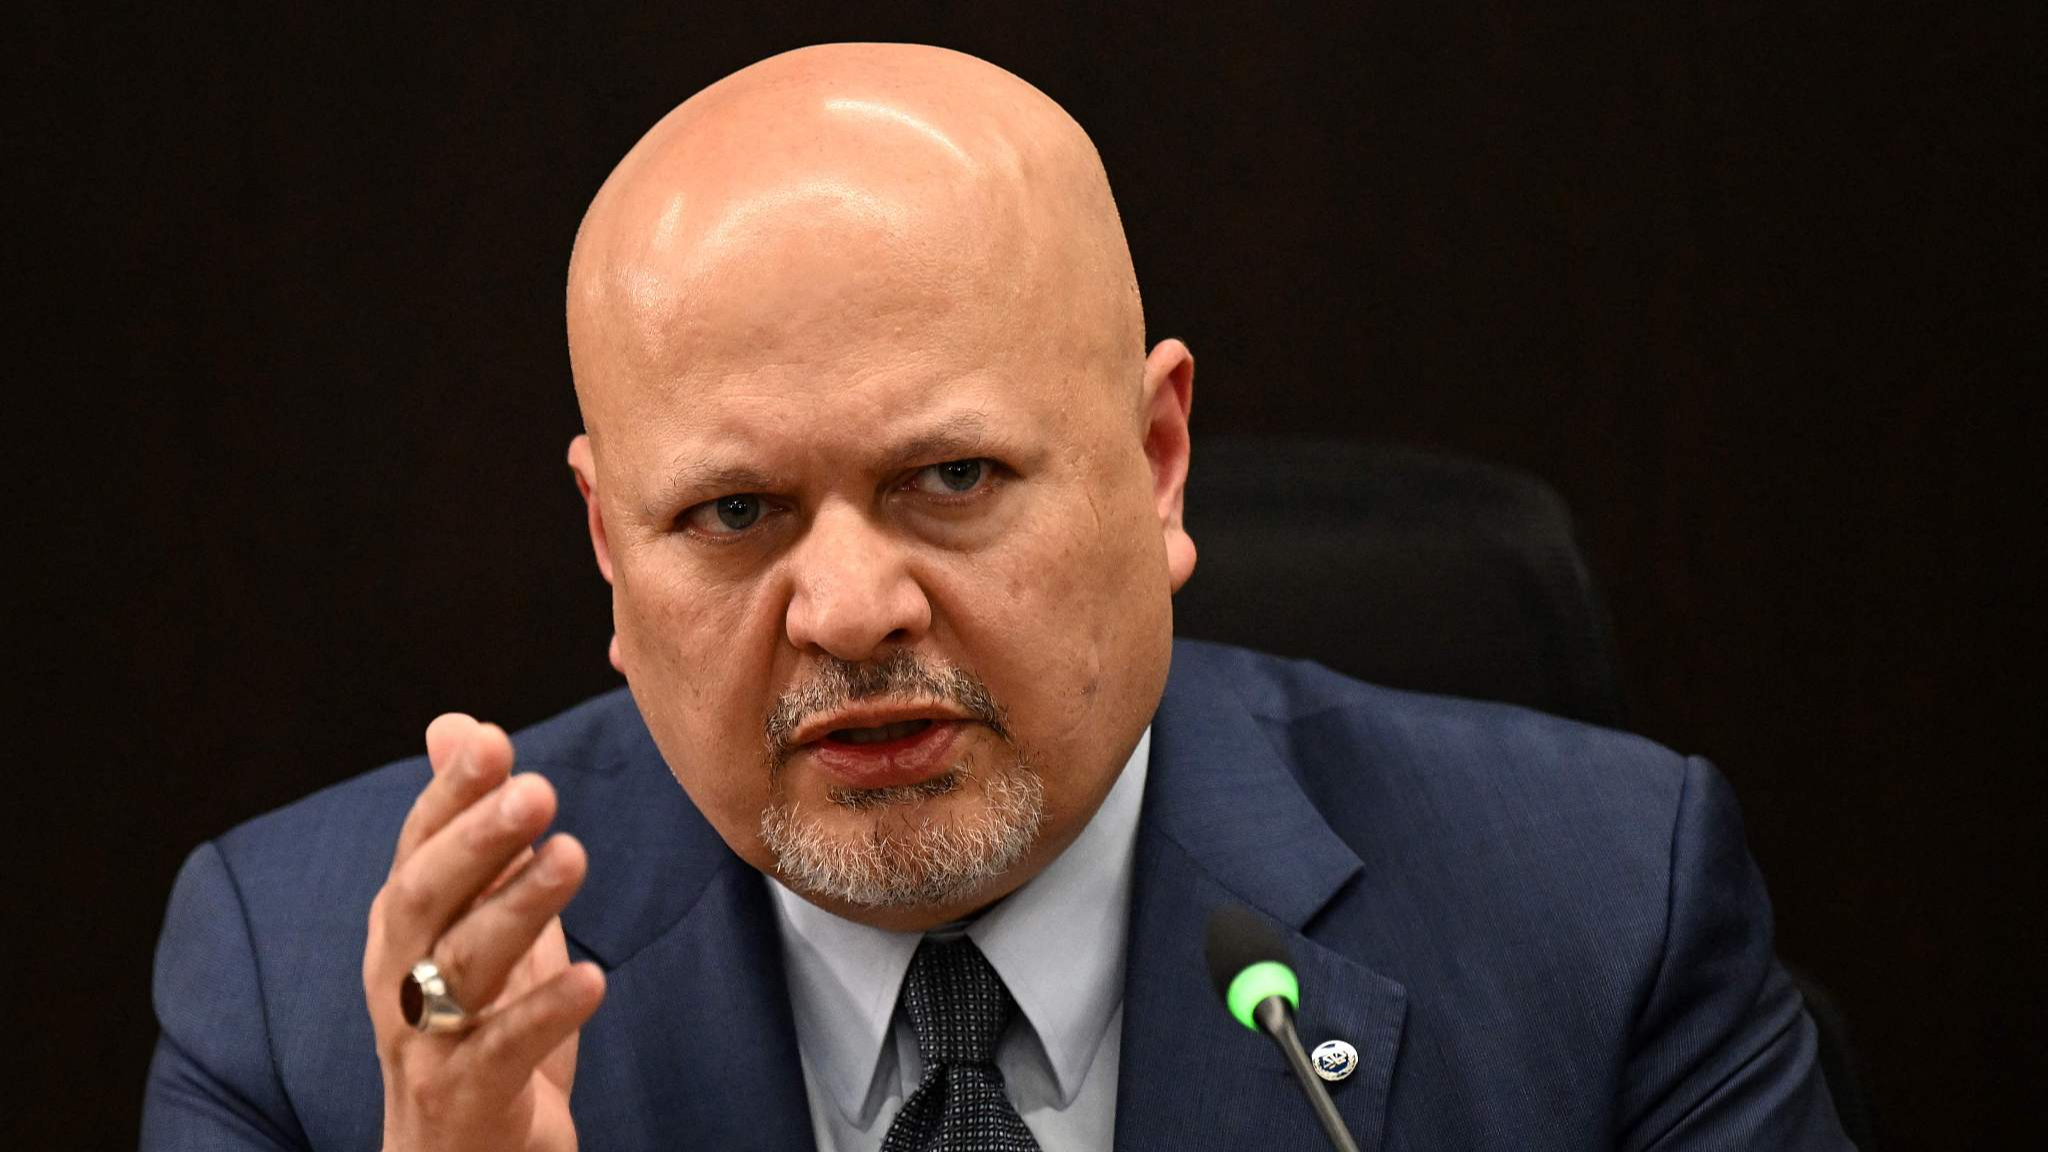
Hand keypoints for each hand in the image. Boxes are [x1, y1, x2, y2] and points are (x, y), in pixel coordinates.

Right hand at [363, 714, 606, 1151]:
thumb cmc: (473, 1027)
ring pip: (462, 968)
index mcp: (403, 926)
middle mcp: (398, 976)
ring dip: (517, 909)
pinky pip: (500, 1052)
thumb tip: (457, 725)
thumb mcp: (475, 919)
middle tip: (538, 789)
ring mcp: (424, 1041)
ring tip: (572, 857)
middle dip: (476, 841)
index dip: (451, 795)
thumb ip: (473, 829)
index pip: (418, 846)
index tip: (494, 741)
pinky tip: (592, 978)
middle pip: (425, 899)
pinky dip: (542, 1014)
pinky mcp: (464, 1098)